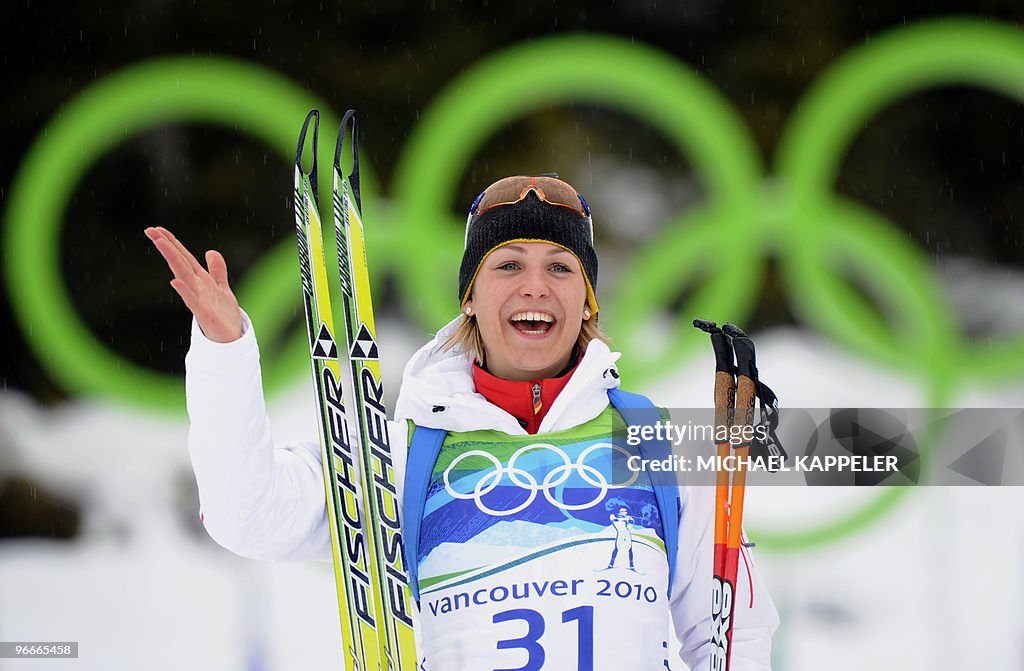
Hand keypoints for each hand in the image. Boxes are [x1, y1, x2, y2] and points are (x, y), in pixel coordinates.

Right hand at [145, 226, 242, 342]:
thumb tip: (210, 251)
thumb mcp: (222, 287)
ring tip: (160, 243)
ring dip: (172, 259)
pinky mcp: (203, 313)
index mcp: (201, 279)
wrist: (231, 338)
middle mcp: (196, 286)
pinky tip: (174, 280)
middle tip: (150, 230)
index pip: (184, 256)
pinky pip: (191, 300)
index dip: (172, 242)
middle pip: (180, 262)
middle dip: (167, 246)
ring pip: (183, 275)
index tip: (157, 228)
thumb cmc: (224, 314)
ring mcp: (198, 298)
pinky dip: (184, 290)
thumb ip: (217, 270)